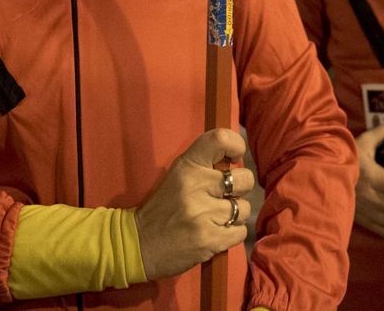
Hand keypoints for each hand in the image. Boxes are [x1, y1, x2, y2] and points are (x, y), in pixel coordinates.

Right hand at [134, 128, 255, 278]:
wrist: (137, 244)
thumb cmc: (161, 208)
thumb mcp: (177, 176)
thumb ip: (203, 165)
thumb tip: (235, 160)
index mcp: (187, 165)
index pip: (220, 139)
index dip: (236, 145)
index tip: (233, 158)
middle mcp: (196, 185)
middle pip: (245, 180)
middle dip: (239, 191)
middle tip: (222, 198)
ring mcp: (203, 213)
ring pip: (244, 209)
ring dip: (234, 216)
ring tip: (214, 219)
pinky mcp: (209, 239)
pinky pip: (241, 232)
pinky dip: (231, 235)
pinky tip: (214, 234)